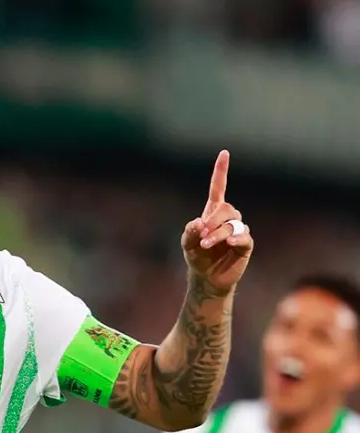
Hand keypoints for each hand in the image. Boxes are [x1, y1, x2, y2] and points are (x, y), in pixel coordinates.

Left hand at [181, 150, 252, 293]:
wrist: (206, 279)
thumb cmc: (197, 258)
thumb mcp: (186, 244)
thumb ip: (189, 232)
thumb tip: (198, 222)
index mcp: (213, 213)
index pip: (218, 188)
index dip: (221, 171)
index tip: (224, 153)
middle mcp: (228, 219)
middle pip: (225, 208)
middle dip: (212, 220)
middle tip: (200, 235)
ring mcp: (238, 231)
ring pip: (232, 224)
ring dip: (218, 233)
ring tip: (205, 244)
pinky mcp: (245, 244)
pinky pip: (244, 237)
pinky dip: (236, 238)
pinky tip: (228, 243)